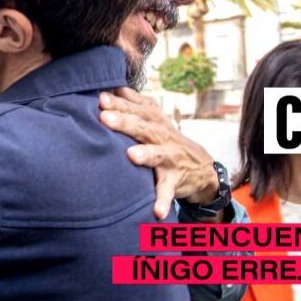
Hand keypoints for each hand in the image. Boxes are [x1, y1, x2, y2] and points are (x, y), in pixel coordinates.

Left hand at [100, 88, 219, 217]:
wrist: (200, 165)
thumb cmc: (166, 138)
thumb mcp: (155, 117)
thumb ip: (135, 102)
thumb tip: (112, 87)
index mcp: (154, 120)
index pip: (136, 108)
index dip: (120, 103)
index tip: (101, 98)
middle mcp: (162, 136)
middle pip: (143, 127)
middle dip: (125, 122)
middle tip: (105, 118)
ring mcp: (170, 158)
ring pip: (158, 155)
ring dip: (146, 155)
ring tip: (131, 156)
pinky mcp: (174, 180)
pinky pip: (168, 191)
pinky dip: (163, 201)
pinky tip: (157, 212)